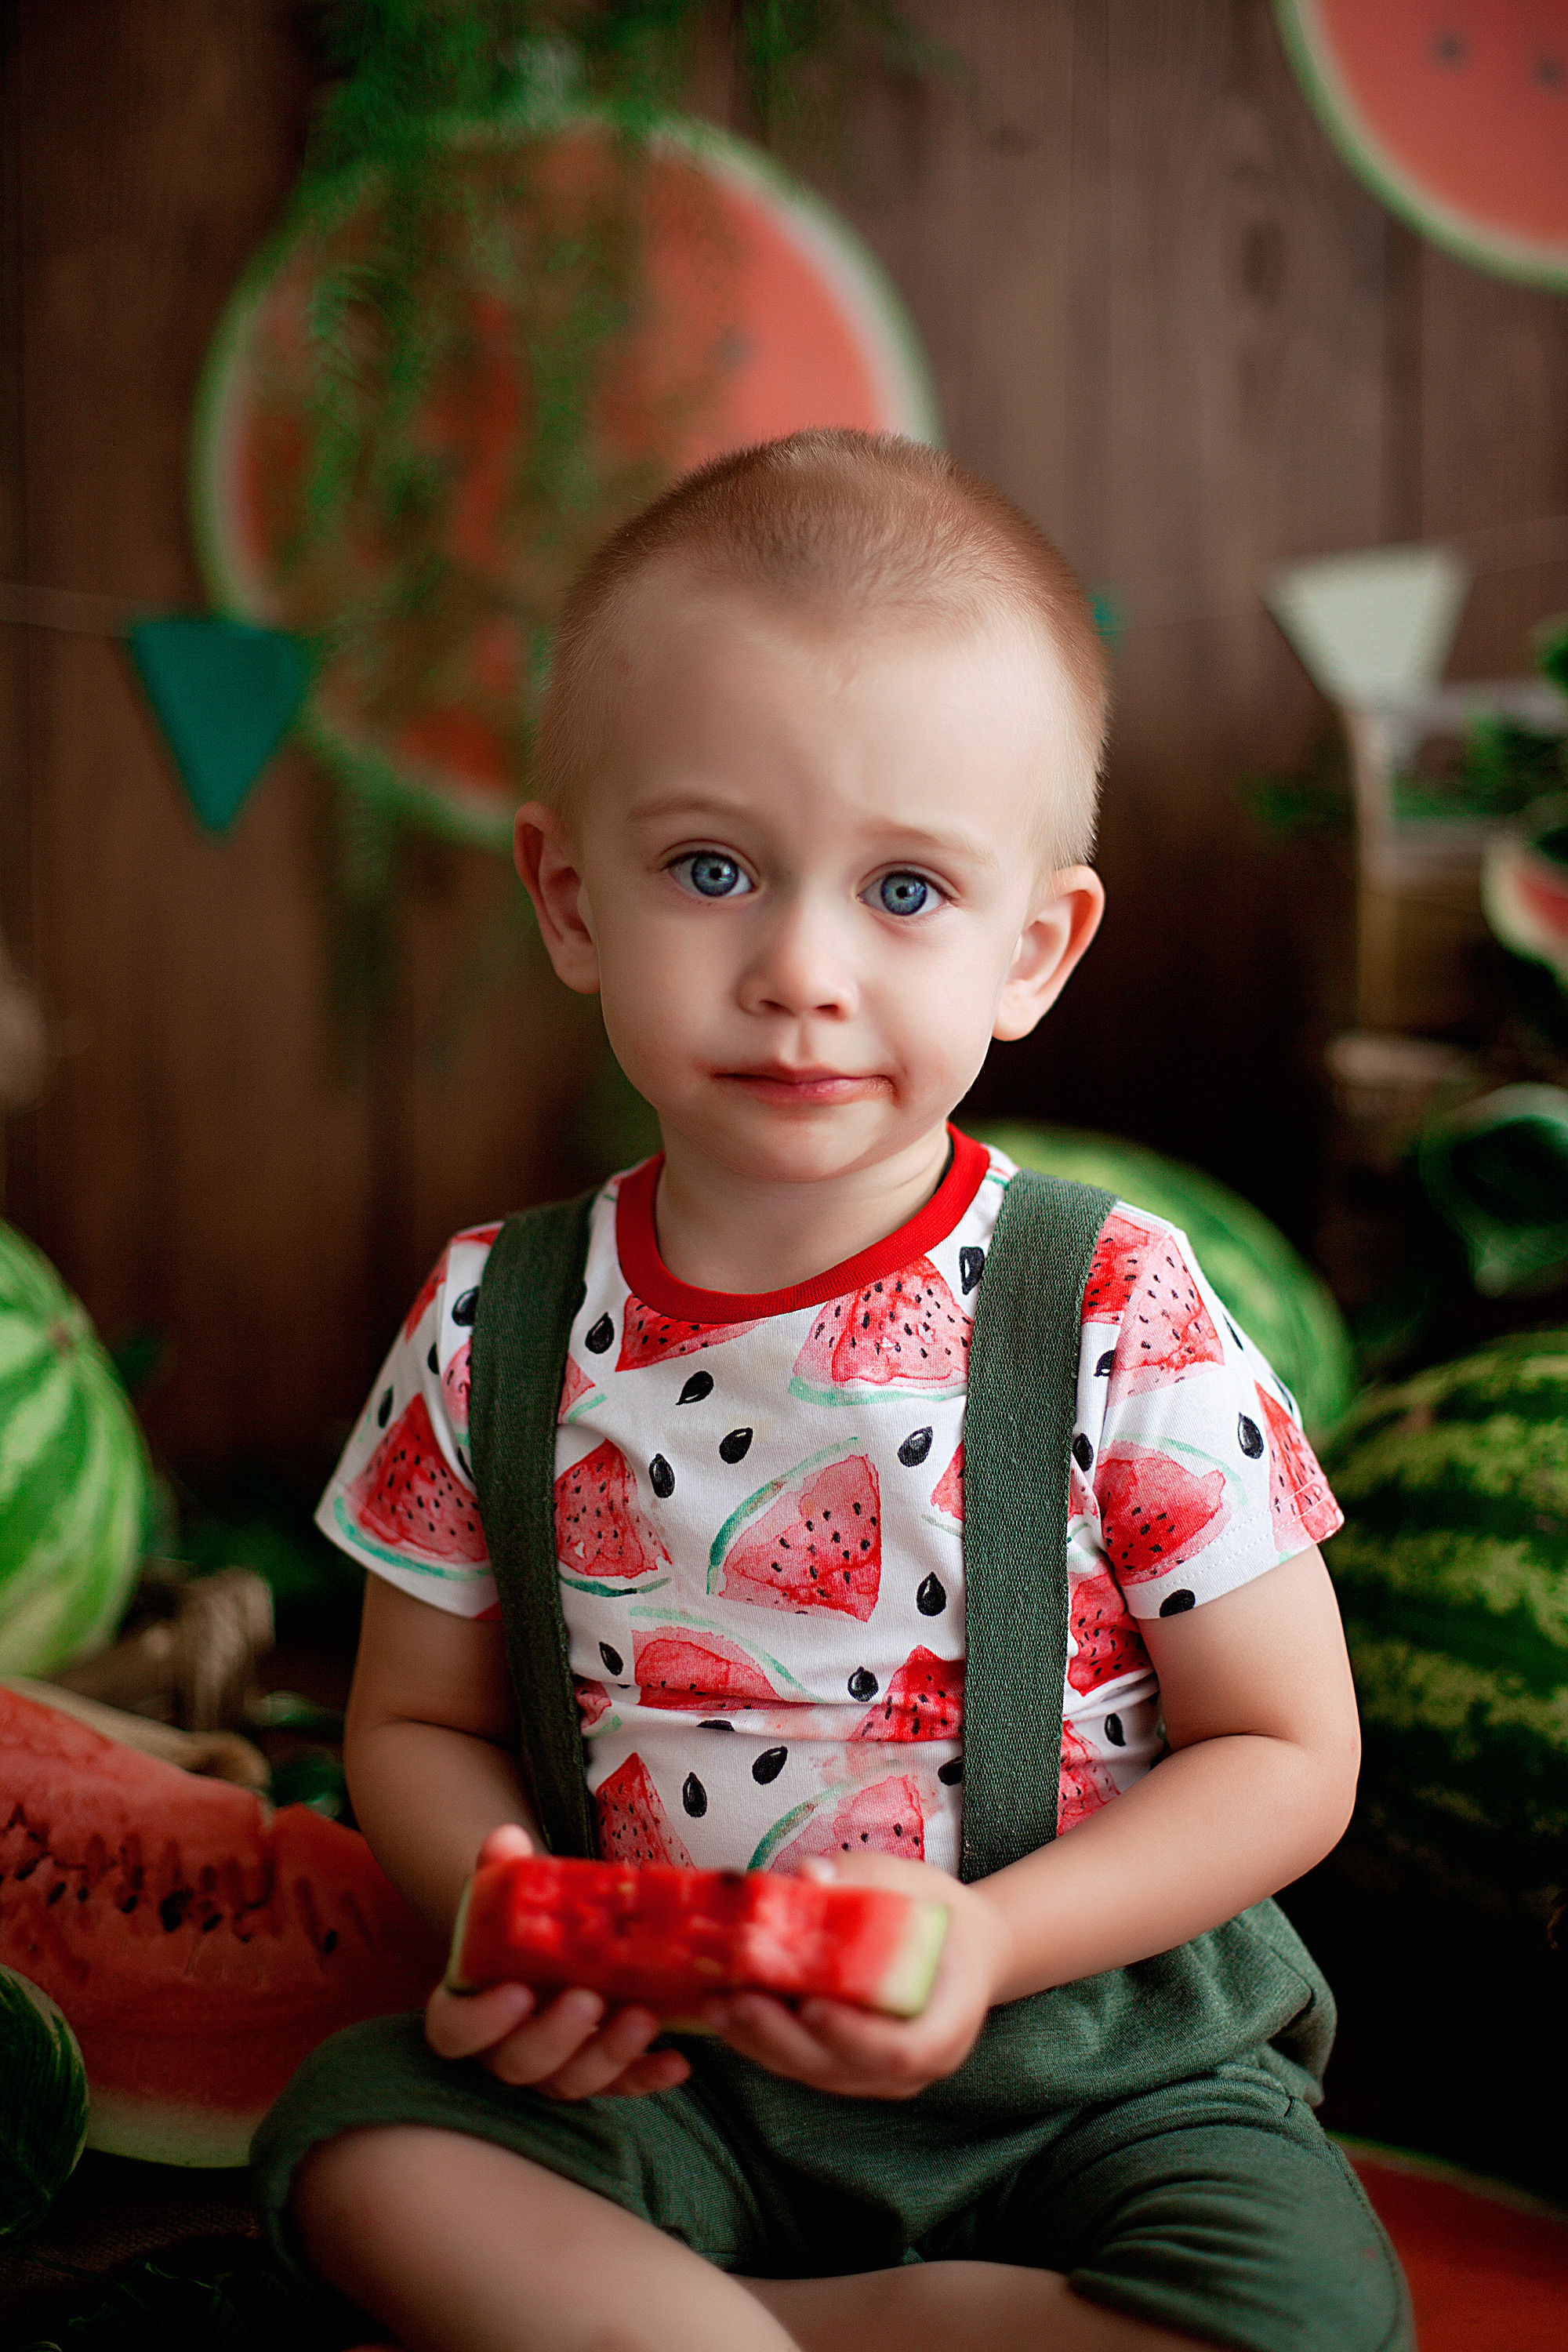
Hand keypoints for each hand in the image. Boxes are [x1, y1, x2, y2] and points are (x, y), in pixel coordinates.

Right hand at [424, 1825, 690, 2101]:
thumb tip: (506, 1838)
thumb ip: (505, 1874)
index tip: (517, 1991)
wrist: (558, 1955)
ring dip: (607, 2054)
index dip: (480, 2020)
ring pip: (569, 2081)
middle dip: (554, 2035)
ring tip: (643, 2017)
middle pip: (517, 2063)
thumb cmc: (528, 1933)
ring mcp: (552, 2070)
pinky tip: (678, 2059)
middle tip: (589, 1999)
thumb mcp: (516, 1900)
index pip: (454, 2031)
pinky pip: (620, 2087)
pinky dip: (647, 2076)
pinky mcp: (597, 2078)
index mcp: (470, 2008)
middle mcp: (504, 2051)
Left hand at [700, 1853, 1010, 2100]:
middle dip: (784, 2038)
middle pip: (845, 2068)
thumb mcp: (916, 1885)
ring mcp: (881, 2075)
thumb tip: (808, 1874)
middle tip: (738, 2000)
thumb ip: (866, 1880)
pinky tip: (727, 2010)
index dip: (853, 2035)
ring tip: (717, 2002)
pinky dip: (763, 2041)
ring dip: (761, 2042)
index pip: (903, 2050)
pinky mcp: (849, 2070)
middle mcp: (919, 2065)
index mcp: (951, 2020)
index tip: (809, 2006)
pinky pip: (804, 2065)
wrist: (960, 1951)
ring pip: (816, 2073)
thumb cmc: (938, 1916)